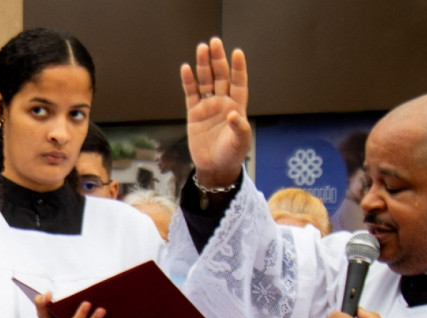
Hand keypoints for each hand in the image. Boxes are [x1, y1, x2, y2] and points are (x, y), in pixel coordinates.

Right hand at [181, 38, 250, 186]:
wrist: (214, 167)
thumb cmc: (231, 154)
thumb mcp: (240, 143)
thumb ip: (239, 127)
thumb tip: (233, 114)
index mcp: (237, 106)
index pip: (239, 82)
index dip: (238, 68)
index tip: (237, 53)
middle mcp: (223, 102)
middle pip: (220, 76)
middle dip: (218, 59)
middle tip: (214, 42)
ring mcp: (208, 106)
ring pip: (205, 81)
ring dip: (203, 65)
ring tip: (201, 48)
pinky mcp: (194, 113)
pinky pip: (191, 94)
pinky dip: (188, 82)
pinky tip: (186, 69)